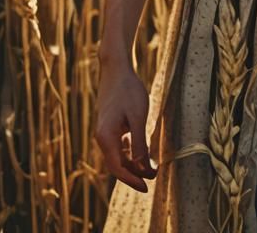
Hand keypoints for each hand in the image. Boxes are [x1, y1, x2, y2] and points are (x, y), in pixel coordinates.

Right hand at [94, 57, 158, 191]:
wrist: (116, 69)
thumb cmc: (128, 90)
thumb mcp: (138, 116)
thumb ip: (139, 142)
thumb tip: (141, 167)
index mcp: (106, 137)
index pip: (117, 168)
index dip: (132, 180)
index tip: (146, 187)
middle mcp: (102, 137)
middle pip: (117, 164)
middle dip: (134, 174)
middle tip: (154, 177)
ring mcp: (105, 131)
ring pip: (118, 155)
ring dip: (133, 163)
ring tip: (151, 168)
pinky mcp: (110, 125)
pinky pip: (118, 146)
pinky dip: (130, 152)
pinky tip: (142, 153)